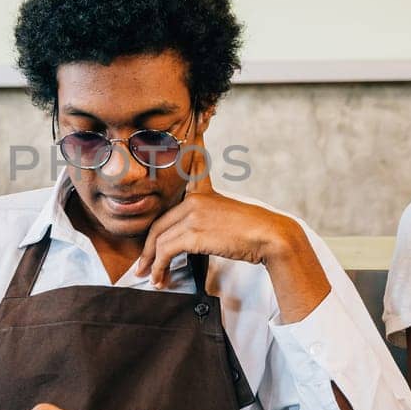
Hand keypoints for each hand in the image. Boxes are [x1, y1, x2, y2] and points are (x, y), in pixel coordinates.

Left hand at [134, 134, 329, 320]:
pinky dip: (159, 268)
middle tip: (141, 266)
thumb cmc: (253, 232)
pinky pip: (166, 252)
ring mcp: (193, 214)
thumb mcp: (228, 215)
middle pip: (159, 224)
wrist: (270, 236)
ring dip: (151, 263)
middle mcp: (193, 200)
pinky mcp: (193, 233)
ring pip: (159, 240)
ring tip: (150, 278)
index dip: (188, 148)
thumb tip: (191, 237)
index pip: (188, 168)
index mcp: (202, 193)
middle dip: (147, 248)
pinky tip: (160, 279)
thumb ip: (207, 218)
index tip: (191, 130)